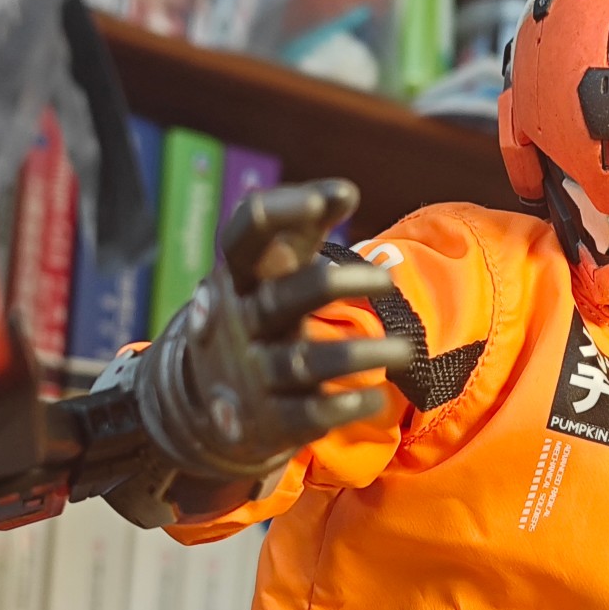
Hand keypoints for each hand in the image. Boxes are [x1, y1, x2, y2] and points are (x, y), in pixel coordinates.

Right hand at [136, 179, 413, 477]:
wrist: (201, 410)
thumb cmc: (258, 312)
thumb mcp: (269, 270)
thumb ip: (303, 228)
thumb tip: (346, 189)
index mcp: (239, 276)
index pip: (246, 234)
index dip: (282, 212)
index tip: (329, 199)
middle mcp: (241, 322)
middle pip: (284, 298)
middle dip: (335, 284)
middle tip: (388, 279)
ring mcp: (253, 373)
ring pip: (303, 361)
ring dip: (358, 354)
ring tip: (407, 350)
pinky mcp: (270, 419)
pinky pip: (308, 414)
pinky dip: (342, 406)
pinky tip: (376, 397)